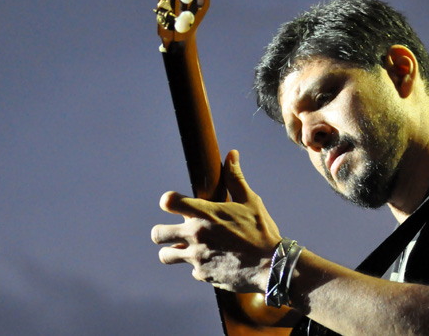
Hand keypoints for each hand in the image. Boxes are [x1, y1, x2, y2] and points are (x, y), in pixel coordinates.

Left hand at [151, 150, 281, 292]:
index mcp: (205, 213)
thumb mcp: (250, 201)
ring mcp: (197, 257)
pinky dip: (199, 266)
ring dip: (172, 251)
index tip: (174, 203)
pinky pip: (191, 270)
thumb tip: (231, 154)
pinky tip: (213, 261)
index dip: (169, 201)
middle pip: (157, 233)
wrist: (272, 264)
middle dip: (163, 231)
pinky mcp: (203, 275)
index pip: (168, 202)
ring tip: (186, 248)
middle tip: (175, 231)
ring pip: (165, 255)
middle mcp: (196, 235)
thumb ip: (235, 178)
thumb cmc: (261, 229)